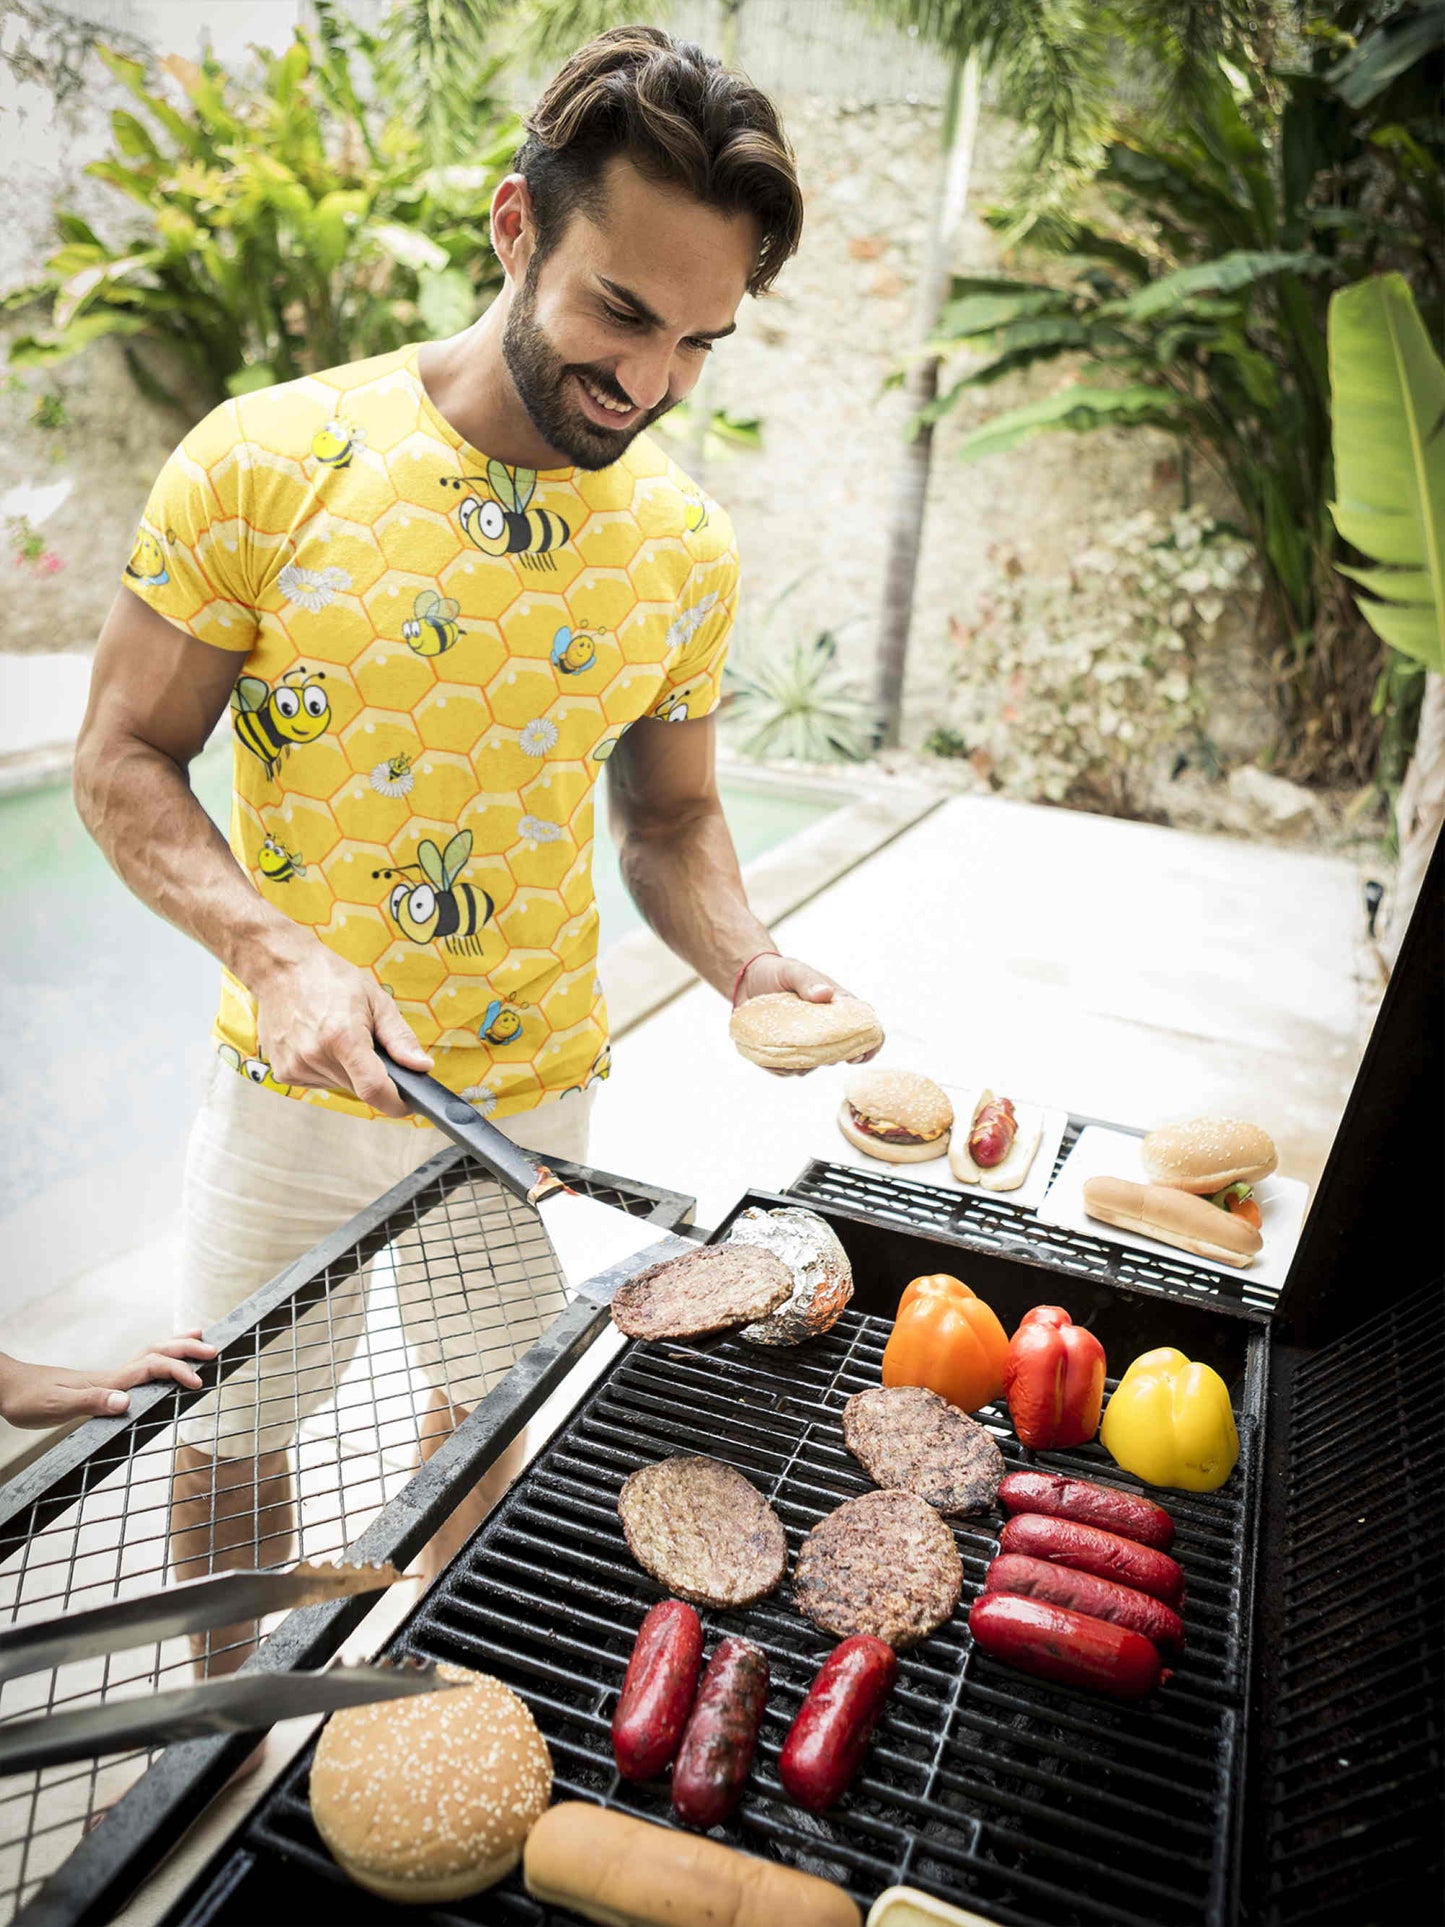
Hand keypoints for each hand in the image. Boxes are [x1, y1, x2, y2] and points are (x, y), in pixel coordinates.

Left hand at [0, 1335, 218, 1428]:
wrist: (5, 1388)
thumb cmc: (27, 1399)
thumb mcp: (55, 1407)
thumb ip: (92, 1402)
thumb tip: (128, 1401)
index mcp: (106, 1382)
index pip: (149, 1369)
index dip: (175, 1371)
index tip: (197, 1382)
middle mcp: (111, 1376)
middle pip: (155, 1353)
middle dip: (185, 1349)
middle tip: (214, 1349)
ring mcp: (107, 1378)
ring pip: (149, 1355)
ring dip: (176, 1346)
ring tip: (200, 1339)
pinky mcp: (101, 1385)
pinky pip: (139, 1367)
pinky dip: (159, 1359)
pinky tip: (162, 1364)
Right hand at [253, 936, 431, 1117]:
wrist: (281, 969)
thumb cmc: (330, 979)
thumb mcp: (376, 1000)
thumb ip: (400, 1038)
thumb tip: (421, 1067)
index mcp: (342, 1037)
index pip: (374, 1090)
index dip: (396, 1103)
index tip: (408, 1103)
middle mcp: (315, 1056)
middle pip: (360, 1089)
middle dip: (373, 1077)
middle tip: (370, 1046)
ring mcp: (295, 1066)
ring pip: (340, 1086)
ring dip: (349, 1071)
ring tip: (339, 1037)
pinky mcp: (283, 1072)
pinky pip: (320, 1082)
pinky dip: (328, 1069)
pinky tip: (321, 1042)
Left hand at [733, 953, 883, 1075]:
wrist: (748, 980)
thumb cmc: (778, 972)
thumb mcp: (792, 970)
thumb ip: (807, 980)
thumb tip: (826, 994)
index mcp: (839, 1009)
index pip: (866, 1029)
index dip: (869, 1046)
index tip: (857, 1056)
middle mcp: (827, 1030)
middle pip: (841, 1054)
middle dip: (829, 1059)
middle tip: (812, 1053)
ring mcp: (807, 1043)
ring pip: (814, 1066)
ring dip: (802, 1066)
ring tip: (783, 1052)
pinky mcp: (787, 1052)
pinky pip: (788, 1069)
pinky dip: (780, 1068)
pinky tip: (769, 1057)